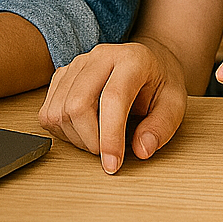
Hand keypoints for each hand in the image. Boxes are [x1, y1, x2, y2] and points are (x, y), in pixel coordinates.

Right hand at [39, 39, 187, 173]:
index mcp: (131, 60)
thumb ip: (161, 127)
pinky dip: (62, 130)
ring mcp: (77, 64)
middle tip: (108, 154)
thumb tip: (141, 150)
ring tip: (99, 140)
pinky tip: (83, 130)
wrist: (149, 61)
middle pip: (77, 104)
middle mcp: (99, 56)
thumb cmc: (160, 83)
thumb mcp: (175, 104)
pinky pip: (48, 111)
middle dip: (90, 141)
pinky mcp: (62, 75)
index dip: (110, 137)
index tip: (113, 165)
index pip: (112, 99)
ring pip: (59, 110)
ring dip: (76, 138)